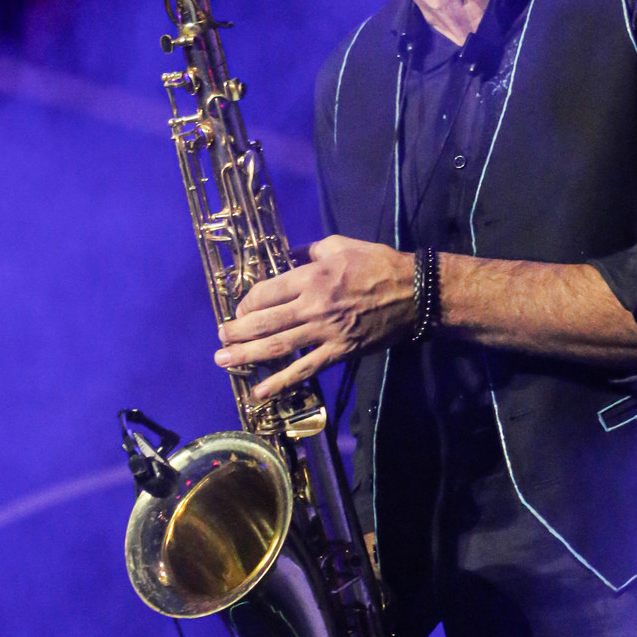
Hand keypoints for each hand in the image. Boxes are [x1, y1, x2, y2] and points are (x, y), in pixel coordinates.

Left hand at [214, 235, 414, 401]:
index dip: (246, 303)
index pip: (265, 293)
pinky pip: (305, 370)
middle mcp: (313, 306)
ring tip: (224, 360)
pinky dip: (281, 383)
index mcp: (311, 277)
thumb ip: (308, 252)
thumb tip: (285, 257)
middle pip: (264, 322)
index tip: (239, 309)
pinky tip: (260, 391)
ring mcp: (326, 332)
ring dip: (246, 355)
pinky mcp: (340, 352)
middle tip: (220, 338)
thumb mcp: (340, 245)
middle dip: (236, 331)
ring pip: (277, 347)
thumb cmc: (378, 264)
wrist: (415, 293)